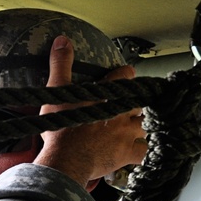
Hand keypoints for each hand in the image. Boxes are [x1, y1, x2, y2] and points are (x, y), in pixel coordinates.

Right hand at [35, 36, 146, 189]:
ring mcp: (127, 134)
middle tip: (125, 105)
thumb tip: (62, 40)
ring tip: (132, 126)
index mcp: (110, 94)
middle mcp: (123, 112)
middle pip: (138, 101)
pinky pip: (142, 150)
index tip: (124, 76)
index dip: (125, 75)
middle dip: (133, 102)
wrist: (65, 161)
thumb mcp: (57, 91)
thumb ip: (61, 64)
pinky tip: (135, 148)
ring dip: (139, 124)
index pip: (126, 76)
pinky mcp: (126, 155)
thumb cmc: (62, 128)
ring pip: (144, 124)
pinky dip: (140, 149)